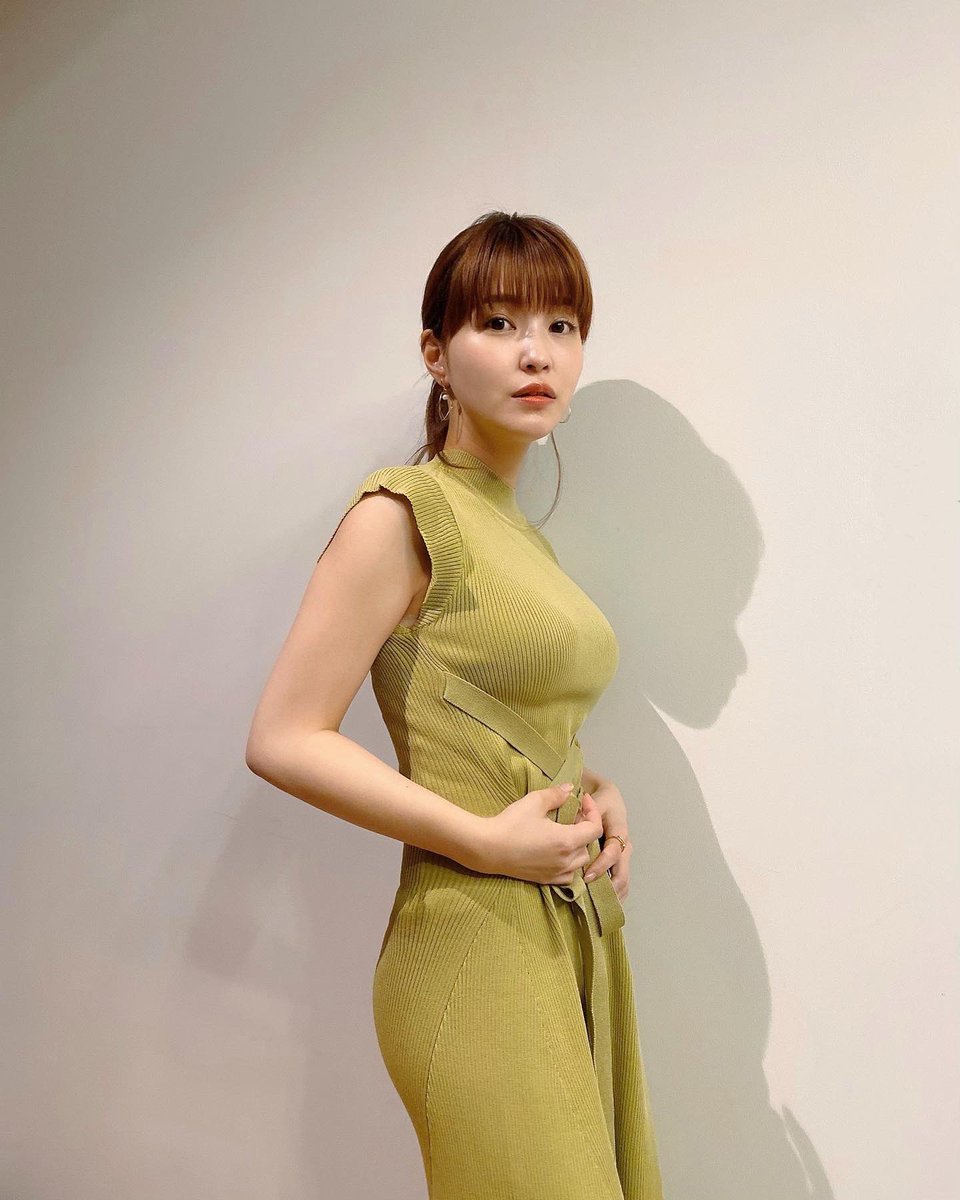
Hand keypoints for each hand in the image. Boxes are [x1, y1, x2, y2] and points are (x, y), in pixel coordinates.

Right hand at [475, 784, 604, 885]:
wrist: (487, 848)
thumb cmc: (511, 823)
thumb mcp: (533, 802)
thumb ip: (556, 794)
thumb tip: (570, 788)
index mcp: (567, 840)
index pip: (595, 829)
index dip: (593, 812)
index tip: (582, 801)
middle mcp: (566, 861)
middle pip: (589, 845)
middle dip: (585, 829)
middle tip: (572, 816)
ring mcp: (556, 873)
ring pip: (580, 862)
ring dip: (578, 847)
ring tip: (564, 834)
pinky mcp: (546, 881)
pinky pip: (568, 875)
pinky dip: (569, 864)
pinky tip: (556, 852)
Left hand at [582, 779, 631, 903]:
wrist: (610, 800)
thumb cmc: (599, 801)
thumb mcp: (593, 801)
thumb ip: (583, 813)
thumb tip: (571, 826)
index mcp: (619, 830)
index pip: (613, 852)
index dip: (601, 865)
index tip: (587, 876)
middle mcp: (626, 845)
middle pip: (622, 872)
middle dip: (608, 887)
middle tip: (591, 898)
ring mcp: (625, 856)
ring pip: (624, 881)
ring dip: (612, 895)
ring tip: (596, 907)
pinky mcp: (621, 862)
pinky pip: (622, 882)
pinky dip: (614, 895)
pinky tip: (604, 905)